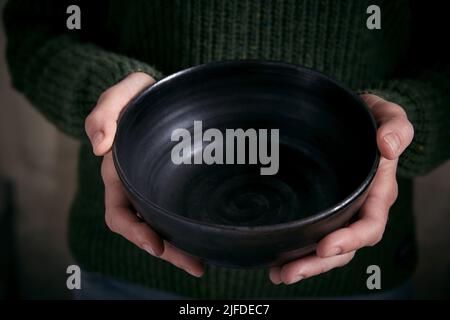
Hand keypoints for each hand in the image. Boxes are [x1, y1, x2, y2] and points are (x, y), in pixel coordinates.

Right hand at [85, 72, 203, 277]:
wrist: (166, 96)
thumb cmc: (143, 96)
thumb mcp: (123, 92)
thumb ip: (105, 112)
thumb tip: (99, 147)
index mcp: (120, 172)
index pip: (119, 213)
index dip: (134, 232)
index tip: (157, 246)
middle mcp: (137, 187)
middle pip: (147, 229)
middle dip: (169, 251)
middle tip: (196, 266)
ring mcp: (158, 189)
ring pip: (166, 227)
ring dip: (183, 248)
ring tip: (205, 264)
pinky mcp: (177, 186)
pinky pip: (180, 212)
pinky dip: (192, 229)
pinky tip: (211, 237)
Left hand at [269, 94, 413, 284]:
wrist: (347, 120)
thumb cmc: (366, 119)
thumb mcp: (386, 115)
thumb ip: (395, 126)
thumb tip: (387, 147)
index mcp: (376, 193)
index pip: (369, 226)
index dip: (350, 240)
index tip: (325, 246)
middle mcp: (357, 209)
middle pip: (343, 248)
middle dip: (318, 263)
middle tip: (290, 272)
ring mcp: (338, 213)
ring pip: (325, 249)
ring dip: (304, 264)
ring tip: (278, 274)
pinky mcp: (320, 210)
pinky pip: (311, 235)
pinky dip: (294, 251)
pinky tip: (273, 261)